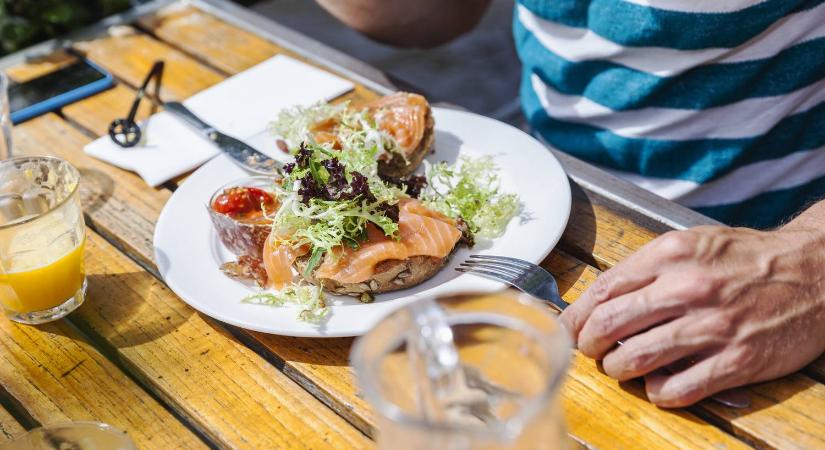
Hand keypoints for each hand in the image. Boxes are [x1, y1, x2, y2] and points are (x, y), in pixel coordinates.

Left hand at [559, 223, 824, 406]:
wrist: (815, 272)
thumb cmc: (747, 259)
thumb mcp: (692, 244)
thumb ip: (647, 268)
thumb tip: (601, 298)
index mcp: (672, 255)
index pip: (604, 289)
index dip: (577, 314)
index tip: (567, 328)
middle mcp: (688, 288)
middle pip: (610, 324)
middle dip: (589, 343)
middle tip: (590, 350)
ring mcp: (712, 326)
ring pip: (636, 358)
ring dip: (617, 368)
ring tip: (620, 366)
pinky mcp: (736, 361)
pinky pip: (677, 389)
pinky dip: (657, 392)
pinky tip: (658, 384)